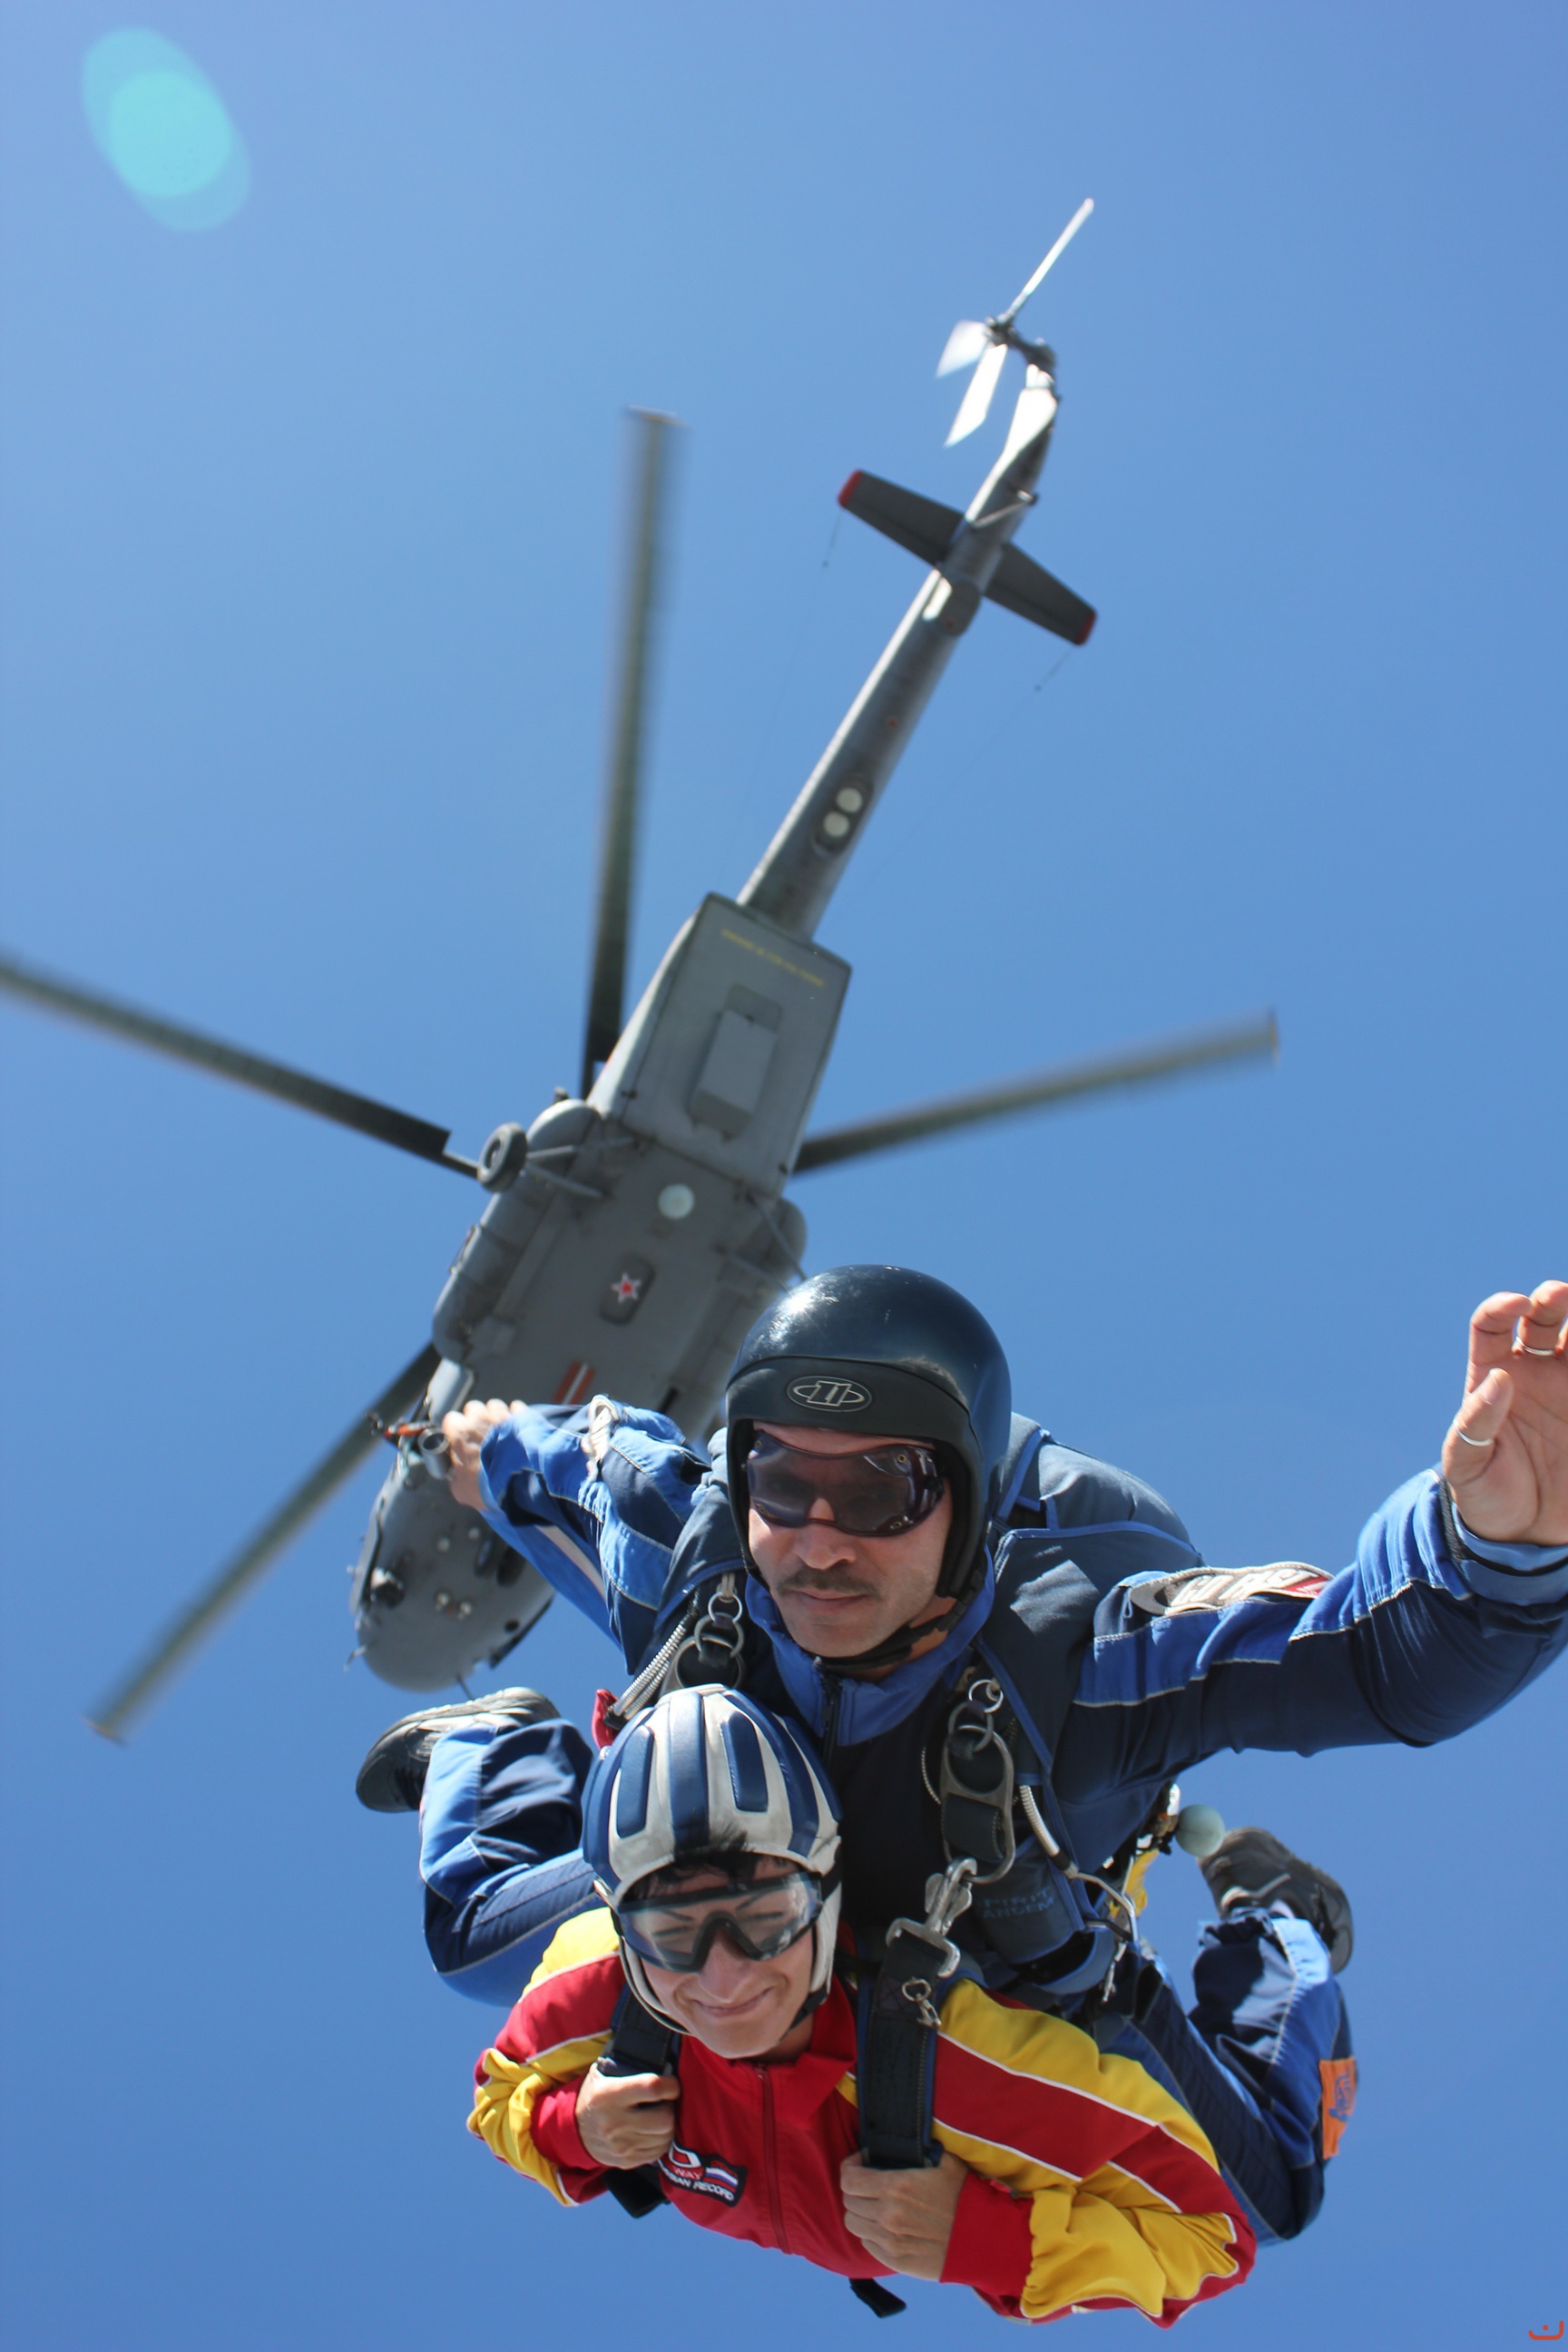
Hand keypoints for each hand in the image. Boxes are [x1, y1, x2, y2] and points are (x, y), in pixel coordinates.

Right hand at [442, 1398, 521, 1509]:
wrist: (522, 1482)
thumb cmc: (489, 1486)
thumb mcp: (461, 1490)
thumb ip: (456, 1477)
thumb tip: (457, 1476)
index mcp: (460, 1433)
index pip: (450, 1420)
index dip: (454, 1430)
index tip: (459, 1440)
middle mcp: (479, 1418)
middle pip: (473, 1409)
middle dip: (475, 1419)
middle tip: (480, 1436)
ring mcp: (502, 1414)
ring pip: (494, 1406)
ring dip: (494, 1416)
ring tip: (500, 1433)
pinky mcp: (522, 1416)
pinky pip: (515, 1408)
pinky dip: (514, 1416)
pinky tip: (516, 1429)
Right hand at [573, 2065, 679, 2168]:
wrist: (573, 2131)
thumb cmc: (594, 2096)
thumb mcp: (601, 2074)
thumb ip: (626, 2065)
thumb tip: (658, 2057)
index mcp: (609, 2095)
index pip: (652, 2088)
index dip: (670, 2085)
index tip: (672, 2084)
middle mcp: (615, 2123)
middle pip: (664, 2118)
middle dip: (670, 2107)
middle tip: (665, 2101)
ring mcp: (622, 2146)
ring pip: (665, 2137)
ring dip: (668, 2124)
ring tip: (659, 2115)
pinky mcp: (627, 2161)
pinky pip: (658, 2152)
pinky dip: (661, 2140)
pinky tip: (653, 2130)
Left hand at [839, 2149, 965, 2280]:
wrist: (983, 2238)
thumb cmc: (964, 2196)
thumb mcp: (944, 2161)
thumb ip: (920, 2148)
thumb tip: (903, 2139)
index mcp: (896, 2186)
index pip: (848, 2178)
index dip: (851, 2168)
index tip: (862, 2165)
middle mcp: (887, 2215)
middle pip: (848, 2202)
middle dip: (856, 2191)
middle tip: (871, 2187)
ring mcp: (890, 2241)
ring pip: (853, 2224)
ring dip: (862, 2214)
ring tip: (877, 2208)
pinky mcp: (896, 2261)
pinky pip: (868, 2245)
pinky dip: (872, 2235)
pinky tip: (888, 2227)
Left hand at [1442, 1283, 1567, 1546]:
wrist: (1526, 1534)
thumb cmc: (1485, 1494)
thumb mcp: (1466, 1466)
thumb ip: (1475, 1424)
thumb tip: (1497, 1380)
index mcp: (1492, 1375)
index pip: (1492, 1326)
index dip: (1501, 1308)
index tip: (1516, 1304)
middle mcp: (1534, 1371)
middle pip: (1544, 1319)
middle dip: (1552, 1299)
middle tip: (1558, 1295)